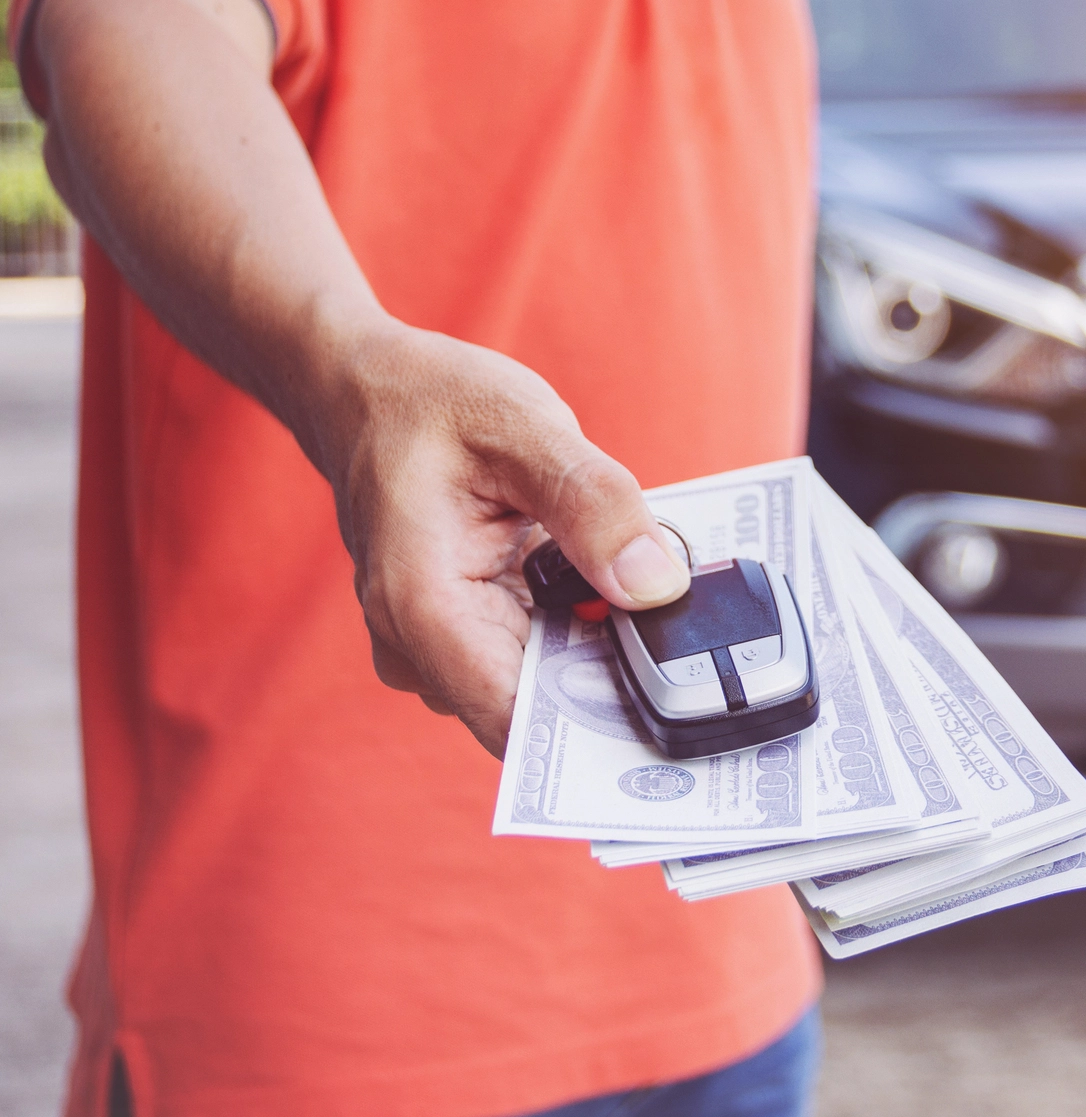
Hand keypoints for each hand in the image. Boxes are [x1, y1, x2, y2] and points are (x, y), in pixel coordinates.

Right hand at [322, 321, 689, 756]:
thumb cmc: (431, 403)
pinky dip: (585, 623)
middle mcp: (423, 649)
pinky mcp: (470, 636)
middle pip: (542, 710)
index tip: (674, 701)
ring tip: (641, 580)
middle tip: (684, 623)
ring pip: (549, 683)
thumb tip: (659, 586)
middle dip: (618, 672)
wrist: (371, 393)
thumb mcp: (524, 427)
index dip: (602, 724)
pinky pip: (542, 654)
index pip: (518, 721)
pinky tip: (611, 578)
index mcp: (422, 609)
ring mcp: (443, 650)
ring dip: (605, 644)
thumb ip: (593, 505)